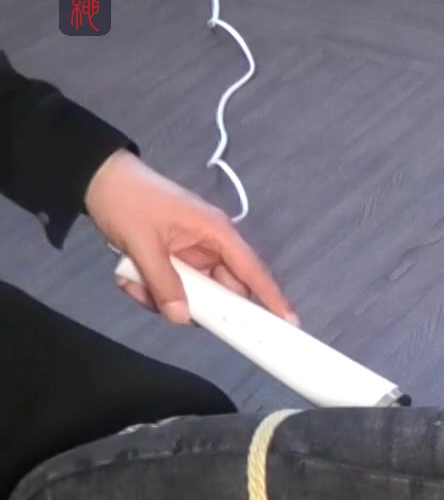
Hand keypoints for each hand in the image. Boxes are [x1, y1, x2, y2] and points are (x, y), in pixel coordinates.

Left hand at [83, 149, 297, 326]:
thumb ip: (164, 282)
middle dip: (198, 304)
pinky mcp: (173, 258)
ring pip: (194, 292)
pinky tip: (129, 279)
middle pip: (222, 289)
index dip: (271, 297)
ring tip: (135, 285)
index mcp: (216, 233)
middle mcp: (211, 245)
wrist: (97, 177)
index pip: (252, 270)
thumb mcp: (143, 242)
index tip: (289, 322)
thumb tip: (182, 317)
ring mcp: (192, 253)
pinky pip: (173, 286)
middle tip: (175, 314)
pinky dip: (152, 290)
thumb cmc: (128, 201)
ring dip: (166, 297)